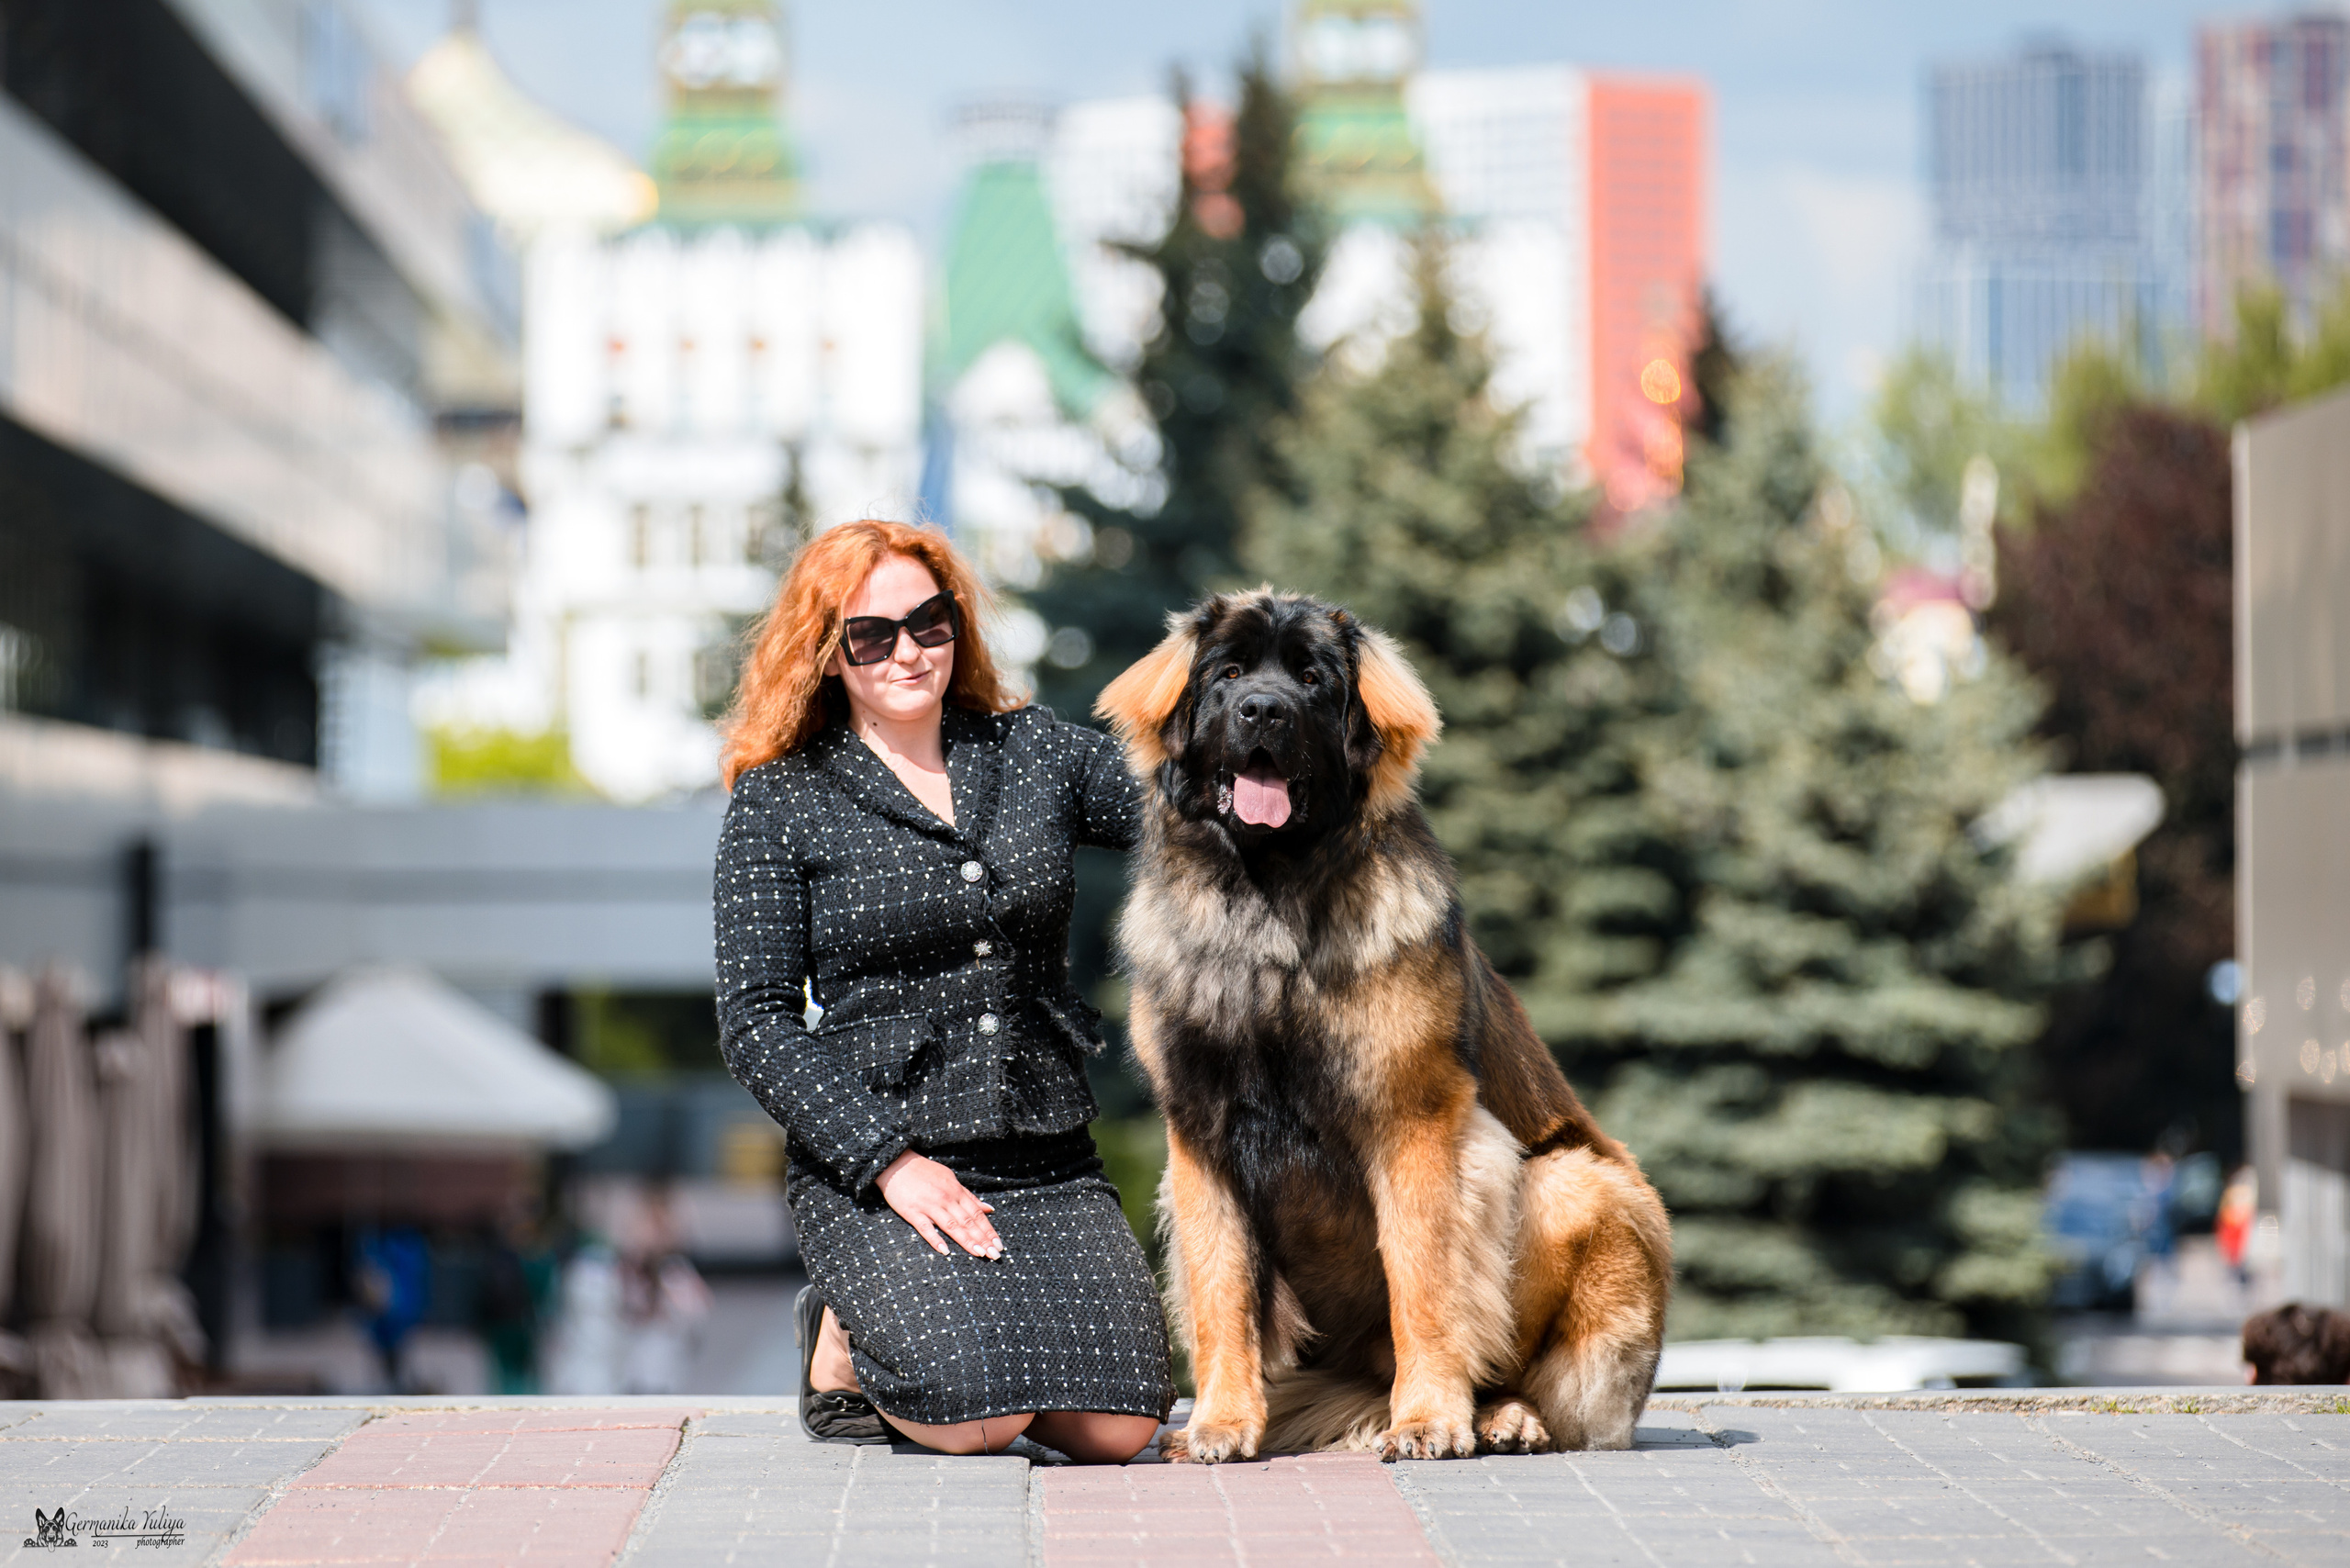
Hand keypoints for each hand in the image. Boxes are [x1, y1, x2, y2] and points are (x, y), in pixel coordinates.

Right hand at [875, 1151, 1003, 1258]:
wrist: (896, 1163)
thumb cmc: (924, 1172)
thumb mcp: (950, 1178)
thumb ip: (969, 1196)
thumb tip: (989, 1208)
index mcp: (956, 1191)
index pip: (977, 1214)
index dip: (989, 1230)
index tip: (999, 1245)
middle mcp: (946, 1198)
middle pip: (968, 1222)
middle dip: (983, 1239)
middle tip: (995, 1255)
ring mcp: (929, 1205)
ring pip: (951, 1226)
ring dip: (966, 1241)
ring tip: (979, 1254)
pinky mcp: (912, 1212)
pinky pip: (925, 1228)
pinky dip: (935, 1239)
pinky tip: (945, 1251)